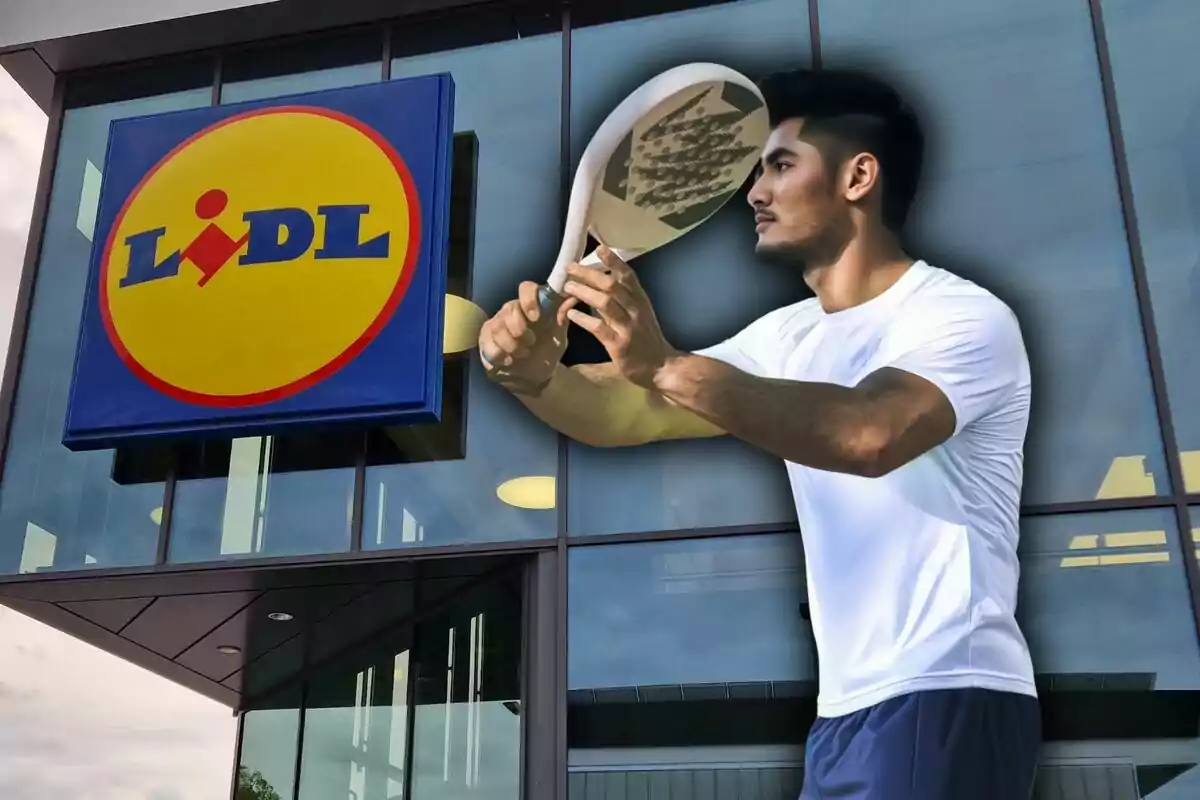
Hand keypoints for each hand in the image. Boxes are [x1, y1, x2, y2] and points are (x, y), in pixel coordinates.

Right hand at [478, 280, 578, 393]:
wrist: (537, 374)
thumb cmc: (548, 349)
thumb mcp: (559, 335)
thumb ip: (562, 317)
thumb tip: (572, 297)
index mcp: (532, 305)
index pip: (526, 288)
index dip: (529, 299)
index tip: (536, 317)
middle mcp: (512, 310)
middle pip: (509, 307)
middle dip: (518, 326)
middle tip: (531, 342)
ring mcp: (497, 323)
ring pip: (497, 326)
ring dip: (512, 344)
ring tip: (523, 354)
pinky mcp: (486, 339)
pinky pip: (487, 343)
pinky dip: (499, 353)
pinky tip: (509, 361)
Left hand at [561, 246, 678, 388]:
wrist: (662, 367)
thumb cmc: (646, 340)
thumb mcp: (638, 315)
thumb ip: (619, 301)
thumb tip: (597, 286)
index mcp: (640, 301)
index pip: (628, 275)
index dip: (614, 260)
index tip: (599, 248)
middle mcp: (635, 310)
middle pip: (612, 285)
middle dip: (589, 273)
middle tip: (570, 267)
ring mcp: (628, 327)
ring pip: (605, 303)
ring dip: (584, 292)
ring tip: (568, 287)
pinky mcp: (619, 345)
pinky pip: (599, 328)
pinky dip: (583, 319)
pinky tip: (571, 314)